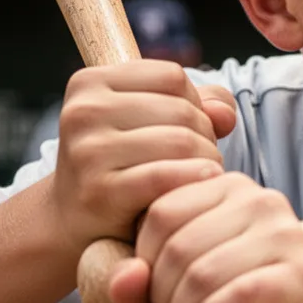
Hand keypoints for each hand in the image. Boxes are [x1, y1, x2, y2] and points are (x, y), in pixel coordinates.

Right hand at [52, 60, 236, 256]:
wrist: (76, 226)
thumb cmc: (124, 166)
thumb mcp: (153, 123)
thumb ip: (199, 106)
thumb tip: (225, 115)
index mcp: (90, 83)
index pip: (172, 76)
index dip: (194, 102)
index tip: (187, 129)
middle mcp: (83, 112)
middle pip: (181, 109)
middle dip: (205, 136)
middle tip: (199, 160)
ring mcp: (88, 151)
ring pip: (182, 141)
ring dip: (206, 161)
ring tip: (199, 175)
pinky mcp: (99, 191)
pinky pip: (166, 176)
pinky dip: (193, 180)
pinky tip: (201, 186)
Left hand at [110, 172, 302, 302]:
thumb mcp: (178, 289)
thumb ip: (138, 282)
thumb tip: (125, 279)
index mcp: (229, 187)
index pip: (161, 213)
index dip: (143, 263)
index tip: (156, 296)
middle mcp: (261, 200)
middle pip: (178, 246)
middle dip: (163, 298)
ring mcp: (286, 234)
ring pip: (203, 273)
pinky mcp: (302, 274)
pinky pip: (237, 295)